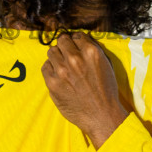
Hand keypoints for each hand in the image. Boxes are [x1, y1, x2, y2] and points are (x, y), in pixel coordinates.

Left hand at [41, 32, 128, 147]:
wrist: (101, 116)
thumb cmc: (106, 91)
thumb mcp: (106, 65)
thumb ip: (93, 50)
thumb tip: (80, 41)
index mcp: (91, 52)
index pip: (77, 35)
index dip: (77, 42)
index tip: (76, 48)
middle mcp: (75, 59)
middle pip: (62, 40)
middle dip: (65, 46)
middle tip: (68, 55)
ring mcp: (62, 71)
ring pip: (52, 51)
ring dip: (57, 57)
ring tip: (63, 66)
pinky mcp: (52, 83)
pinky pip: (45, 66)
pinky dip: (50, 69)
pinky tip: (58, 75)